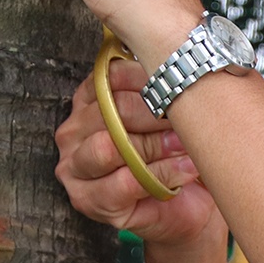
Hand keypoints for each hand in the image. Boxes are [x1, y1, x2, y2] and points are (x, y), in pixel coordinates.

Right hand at [55, 56, 223, 244]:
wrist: (189, 203)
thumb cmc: (175, 151)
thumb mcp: (169, 111)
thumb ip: (163, 84)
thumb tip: (180, 59)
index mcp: (89, 99)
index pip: (114, 75)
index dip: (154, 80)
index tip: (185, 88)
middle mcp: (74, 130)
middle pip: (113, 110)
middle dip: (158, 116)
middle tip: (189, 121)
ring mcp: (74, 166)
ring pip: (112, 146)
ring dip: (157, 147)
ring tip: (186, 147)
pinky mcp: (87, 199)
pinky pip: (125, 182)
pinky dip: (162, 175)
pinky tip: (185, 170)